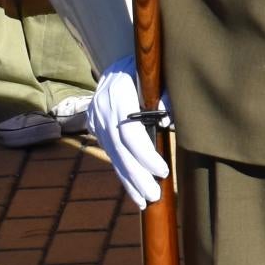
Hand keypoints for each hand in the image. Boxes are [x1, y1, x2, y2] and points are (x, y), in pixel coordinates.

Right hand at [88, 64, 168, 206]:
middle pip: (120, 150)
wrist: (117, 64)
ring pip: (113, 156)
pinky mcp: (95, 129)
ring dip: (129, 181)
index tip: (163, 171)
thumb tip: (168, 120)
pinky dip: (123, 172)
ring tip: (145, 201)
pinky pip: (111, 154)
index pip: (129, 132)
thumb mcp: (156, 74)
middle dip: (137, 175)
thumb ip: (164, 95)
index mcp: (117, 93)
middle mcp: (102, 110)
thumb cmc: (145, 69)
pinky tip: (134, 190)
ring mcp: (96, 121)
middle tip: (154, 196)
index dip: (146, 154)